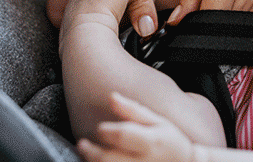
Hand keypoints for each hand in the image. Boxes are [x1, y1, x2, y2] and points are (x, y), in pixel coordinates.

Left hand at [77, 93, 197, 161]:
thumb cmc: (170, 142)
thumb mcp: (158, 121)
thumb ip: (133, 110)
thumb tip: (112, 97)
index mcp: (151, 142)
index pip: (123, 136)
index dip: (107, 131)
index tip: (100, 128)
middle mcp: (145, 161)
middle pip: (110, 159)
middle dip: (92, 152)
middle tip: (82, 144)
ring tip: (88, 155)